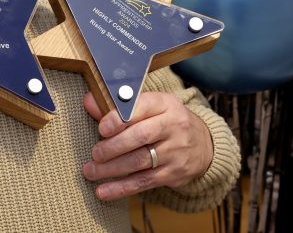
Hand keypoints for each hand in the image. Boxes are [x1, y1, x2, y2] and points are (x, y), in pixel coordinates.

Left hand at [81, 91, 212, 200]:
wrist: (203, 144)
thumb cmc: (166, 121)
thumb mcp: (150, 107)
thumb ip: (119, 106)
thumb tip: (89, 101)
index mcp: (166, 104)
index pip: (142, 107)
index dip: (120, 118)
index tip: (102, 128)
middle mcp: (174, 126)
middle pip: (141, 137)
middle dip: (114, 147)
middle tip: (95, 154)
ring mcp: (175, 151)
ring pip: (140, 161)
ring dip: (112, 169)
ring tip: (91, 172)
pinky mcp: (174, 173)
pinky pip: (144, 182)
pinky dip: (122, 188)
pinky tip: (104, 191)